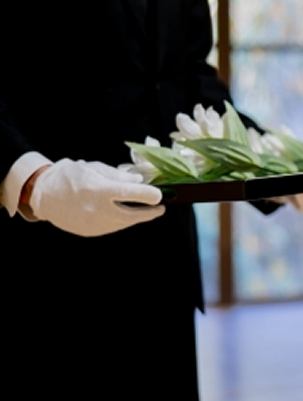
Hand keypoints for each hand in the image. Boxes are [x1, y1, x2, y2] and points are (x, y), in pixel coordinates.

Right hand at [28, 159, 164, 236]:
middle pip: (132, 215)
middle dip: (149, 213)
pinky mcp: (91, 232)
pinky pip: (112, 227)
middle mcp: (97, 209)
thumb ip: (117, 175)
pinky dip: (120, 220)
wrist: (43, 196)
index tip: (159, 195)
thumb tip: (138, 180)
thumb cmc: (68, 177)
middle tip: (159, 208)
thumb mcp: (92, 168)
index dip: (148, 194)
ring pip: (124, 223)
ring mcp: (94, 223)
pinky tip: (122, 213)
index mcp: (98, 190)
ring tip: (142, 209)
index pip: (130, 193)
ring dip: (135, 217)